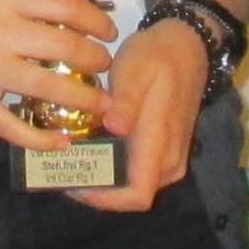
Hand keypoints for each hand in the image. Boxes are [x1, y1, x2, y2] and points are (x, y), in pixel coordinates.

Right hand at [0, 0, 120, 144]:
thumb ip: (26, 4)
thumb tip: (79, 20)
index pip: (68, 6)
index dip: (98, 21)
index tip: (108, 33)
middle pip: (68, 47)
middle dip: (97, 61)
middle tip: (104, 68)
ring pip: (50, 88)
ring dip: (85, 99)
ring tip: (100, 104)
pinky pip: (15, 128)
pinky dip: (44, 139)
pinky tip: (63, 140)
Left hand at [62, 13, 208, 213]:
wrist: (187, 48)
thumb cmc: (158, 58)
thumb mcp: (137, 70)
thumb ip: (126, 101)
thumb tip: (114, 128)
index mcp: (159, 144)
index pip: (136, 196)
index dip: (103, 200)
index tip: (72, 183)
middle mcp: (169, 162)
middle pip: (130, 196)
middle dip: (95, 188)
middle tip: (60, 166)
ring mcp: (171, 160)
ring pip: (134, 187)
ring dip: (103, 179)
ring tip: (71, 157)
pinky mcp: (167, 154)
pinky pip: (139, 174)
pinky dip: (114, 168)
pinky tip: (91, 148)